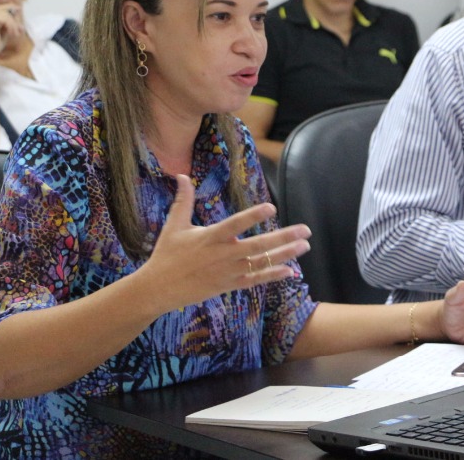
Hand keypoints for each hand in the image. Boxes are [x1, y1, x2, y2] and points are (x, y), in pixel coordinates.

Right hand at [0, 3, 24, 56]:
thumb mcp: (2, 30)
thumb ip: (7, 21)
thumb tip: (17, 10)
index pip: (0, 8)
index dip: (11, 10)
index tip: (19, 14)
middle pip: (3, 8)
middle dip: (14, 18)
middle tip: (21, 28)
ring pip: (6, 14)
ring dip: (13, 24)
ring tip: (15, 34)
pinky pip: (6, 18)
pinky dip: (12, 26)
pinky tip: (12, 34)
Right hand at [140, 175, 311, 314]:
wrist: (158, 289)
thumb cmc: (166, 254)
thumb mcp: (174, 225)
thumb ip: (183, 200)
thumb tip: (182, 175)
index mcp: (210, 237)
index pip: (235, 224)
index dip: (253, 216)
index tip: (272, 207)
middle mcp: (222, 255)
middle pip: (258, 245)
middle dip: (283, 238)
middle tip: (305, 230)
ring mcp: (227, 272)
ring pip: (261, 263)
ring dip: (284, 255)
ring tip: (304, 246)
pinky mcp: (228, 285)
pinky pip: (255, 281)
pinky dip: (272, 276)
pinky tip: (290, 271)